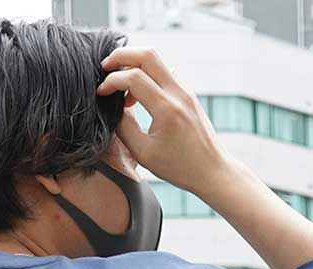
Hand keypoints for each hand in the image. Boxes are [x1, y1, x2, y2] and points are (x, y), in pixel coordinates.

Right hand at [97, 46, 229, 198]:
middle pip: (147, 54)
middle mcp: (178, 93)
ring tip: (120, 85)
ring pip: (156, 59)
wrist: (211, 169)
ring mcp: (185, 90)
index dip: (112, 81)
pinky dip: (147, 74)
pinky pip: (164, 72)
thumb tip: (115, 108)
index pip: (133, 77)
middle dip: (122, 55)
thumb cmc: (178, 167)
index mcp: (166, 109)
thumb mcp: (144, 153)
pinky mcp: (187, 92)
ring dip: (134, 64)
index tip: (101, 92)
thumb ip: (125, 128)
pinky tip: (138, 93)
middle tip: (105, 66)